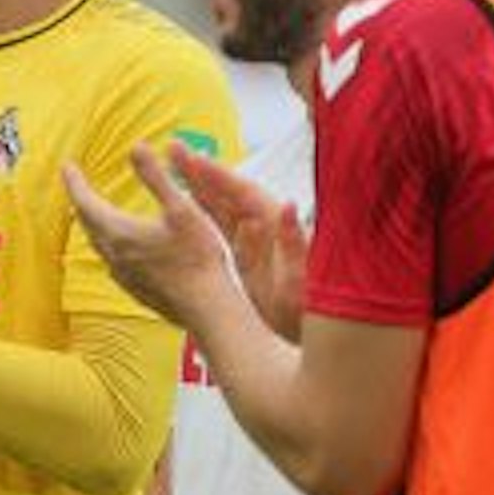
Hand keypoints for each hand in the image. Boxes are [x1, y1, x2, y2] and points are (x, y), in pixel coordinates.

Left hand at [61, 143, 235, 330]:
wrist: (207, 307)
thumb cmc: (198, 257)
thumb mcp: (181, 207)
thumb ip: (156, 176)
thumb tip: (137, 146)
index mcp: (120, 233)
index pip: (85, 202)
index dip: (75, 182)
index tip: (67, 166)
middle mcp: (115, 256)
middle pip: (89, 224)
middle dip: (82, 202)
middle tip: (78, 186)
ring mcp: (124, 276)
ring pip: (99, 245)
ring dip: (94, 225)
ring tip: (95, 213)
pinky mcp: (135, 290)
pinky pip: (113, 262)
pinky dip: (110, 245)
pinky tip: (120, 248)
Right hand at [163, 143, 306, 339]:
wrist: (318, 344)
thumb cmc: (313, 315)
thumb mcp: (302, 283)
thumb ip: (295, 245)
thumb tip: (287, 206)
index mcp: (280, 233)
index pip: (245, 196)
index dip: (220, 177)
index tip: (195, 160)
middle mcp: (269, 235)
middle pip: (231, 195)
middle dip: (204, 172)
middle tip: (175, 150)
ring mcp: (258, 248)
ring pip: (224, 209)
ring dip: (201, 188)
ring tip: (175, 167)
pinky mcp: (249, 264)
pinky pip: (223, 230)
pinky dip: (205, 213)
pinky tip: (187, 205)